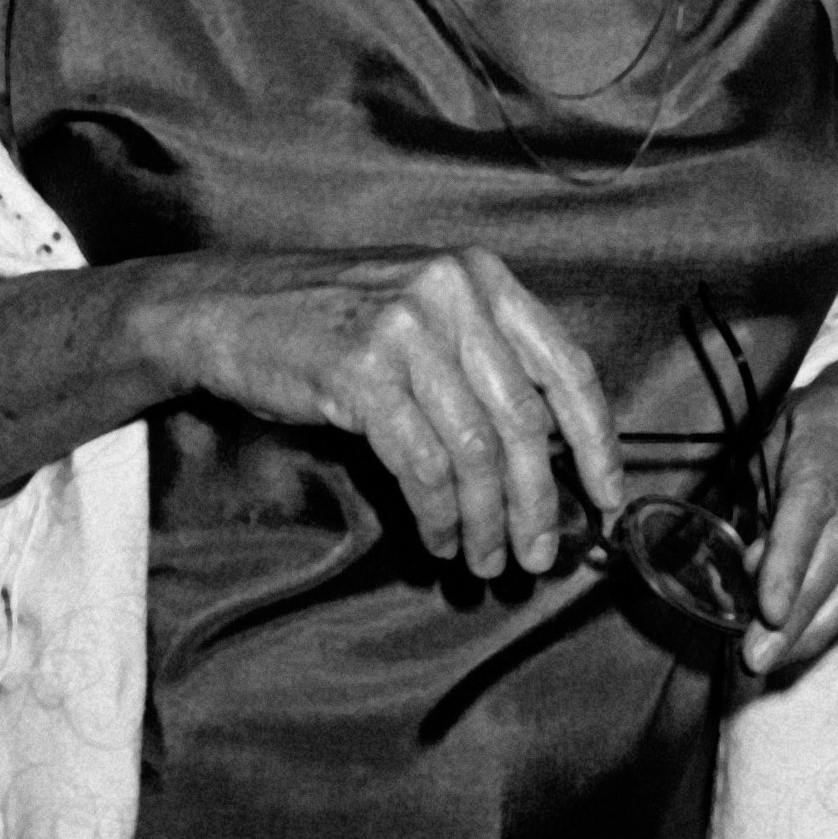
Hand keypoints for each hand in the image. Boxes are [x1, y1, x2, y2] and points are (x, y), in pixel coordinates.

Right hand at [146, 247, 620, 580]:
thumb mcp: (425, 313)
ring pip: (475, 451)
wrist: (228, 307)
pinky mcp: (360, 373)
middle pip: (522, 421)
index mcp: (483, 278)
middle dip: (538, 500)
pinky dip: (438, 514)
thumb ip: (486, 360)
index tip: (609, 496)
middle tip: (539, 554)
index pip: (566, 366)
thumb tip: (551, 452)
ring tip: (485, 560)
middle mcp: (453, 294)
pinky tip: (440, 538)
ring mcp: (406, 331)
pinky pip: (421, 464)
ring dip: (486, 520)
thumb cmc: (333, 320)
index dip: (596, 440)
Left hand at [742, 361, 837, 678]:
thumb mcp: (774, 445)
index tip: (767, 612)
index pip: (815, 495)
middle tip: (762, 655)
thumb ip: (767, 504)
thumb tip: (759, 574)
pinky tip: (818, 631)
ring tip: (785, 655)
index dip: (791, 558)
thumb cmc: (811, 427)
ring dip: (828, 619)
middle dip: (803, 606)